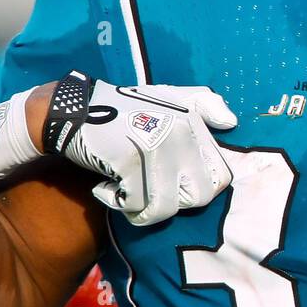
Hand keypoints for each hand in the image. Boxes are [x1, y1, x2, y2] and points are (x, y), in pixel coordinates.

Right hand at [41, 72, 236, 225]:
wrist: (74, 109)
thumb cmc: (124, 106)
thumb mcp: (170, 95)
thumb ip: (205, 104)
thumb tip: (232, 123)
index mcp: (193, 123)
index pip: (220, 177)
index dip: (196, 189)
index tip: (171, 185)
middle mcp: (180, 135)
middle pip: (198, 198)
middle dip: (171, 202)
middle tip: (146, 190)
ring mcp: (156, 150)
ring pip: (166, 209)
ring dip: (141, 210)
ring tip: (123, 192)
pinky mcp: (130, 163)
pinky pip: (135, 206)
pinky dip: (116, 203)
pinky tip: (104, 186)